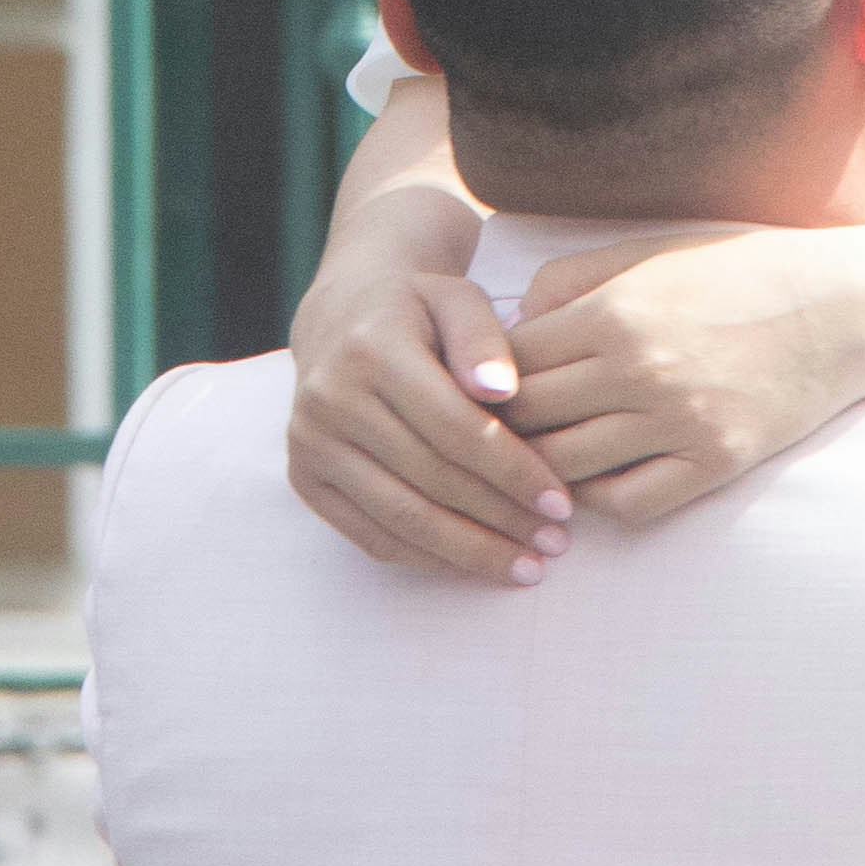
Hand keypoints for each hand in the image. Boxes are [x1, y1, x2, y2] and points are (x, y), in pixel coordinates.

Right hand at [287, 229, 574, 586]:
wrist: (339, 318)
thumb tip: (503, 391)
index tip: (560, 503)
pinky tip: (474, 564)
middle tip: (555, 544)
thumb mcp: (456, 298)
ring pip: (402, 518)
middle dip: (501, 518)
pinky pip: (372, 536)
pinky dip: (429, 559)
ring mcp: (310, 443)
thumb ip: (483, 338)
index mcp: (372, 348)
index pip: (455, 427)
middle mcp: (330, 398)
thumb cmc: (417, 310)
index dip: (512, 472)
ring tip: (527, 566)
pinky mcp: (304, 479)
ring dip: (470, 551)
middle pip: (432, 479)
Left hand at [502, 228, 864, 525]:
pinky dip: (599, 499)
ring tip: (534, 461)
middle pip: (531, 418)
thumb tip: (510, 327)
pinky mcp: (714, 463)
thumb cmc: (738, 269)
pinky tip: (595, 479)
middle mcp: (641, 370)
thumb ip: (570, 282)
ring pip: (568, 468)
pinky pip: (629, 503)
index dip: (487, 377)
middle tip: (492, 432)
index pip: (513, 362)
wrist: (840, 307)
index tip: (482, 384)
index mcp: (616, 311)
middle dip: (503, 426)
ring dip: (542, 468)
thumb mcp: (649, 252)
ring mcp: (679, 423)